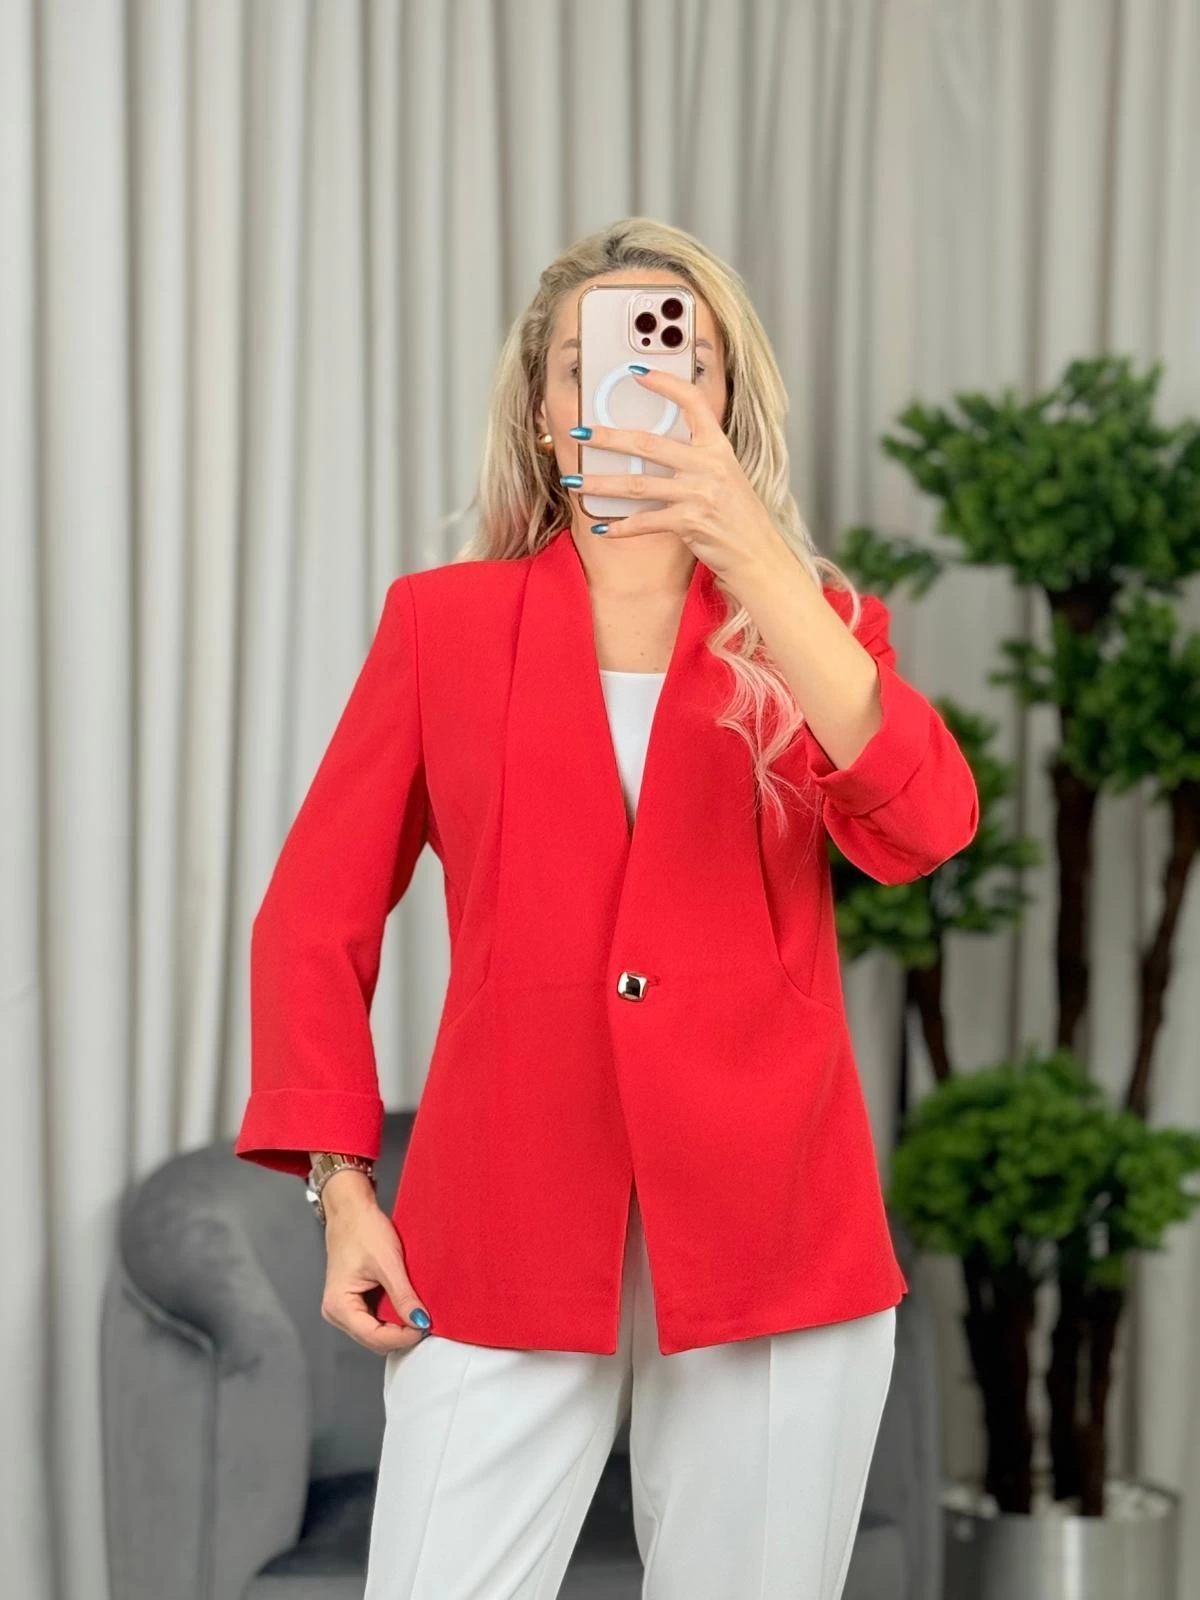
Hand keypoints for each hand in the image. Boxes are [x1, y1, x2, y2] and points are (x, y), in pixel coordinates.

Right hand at [320, 1178, 431, 1353]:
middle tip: (426, 1320)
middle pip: (374, 1339)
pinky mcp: (352, 1303)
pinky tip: (406, 1306)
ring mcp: (343, 1310)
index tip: (427, 1325)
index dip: (403, 1336)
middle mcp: (336, 1314)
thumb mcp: (388, 1263)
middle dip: (401, 1334)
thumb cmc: (364, 1230)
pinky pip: (374, 1320)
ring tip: (418, 1312)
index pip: (375, 1337)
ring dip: (397, 1327)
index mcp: (339, 1306)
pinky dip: (391, 1317)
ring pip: (375, 1333)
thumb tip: (421, 1322)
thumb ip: (403, 1295)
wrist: (352, 1210)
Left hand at [566, 366, 791, 590]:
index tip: (636, 373)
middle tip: (579, 433)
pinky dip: (620, 527)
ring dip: (600, 484)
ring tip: (573, 481)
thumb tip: (653, 448)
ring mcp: (698, 494)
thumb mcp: (726, 474)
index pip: (692, 402)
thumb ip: (696, 458)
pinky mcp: (690, 522)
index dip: (664, 384)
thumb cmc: (739, 515)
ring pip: (638, 484)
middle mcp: (708, 465)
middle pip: (648, 444)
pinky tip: (601, 528)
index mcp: (718, 447)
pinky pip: (645, 522)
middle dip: (608, 438)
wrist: (757, 553)